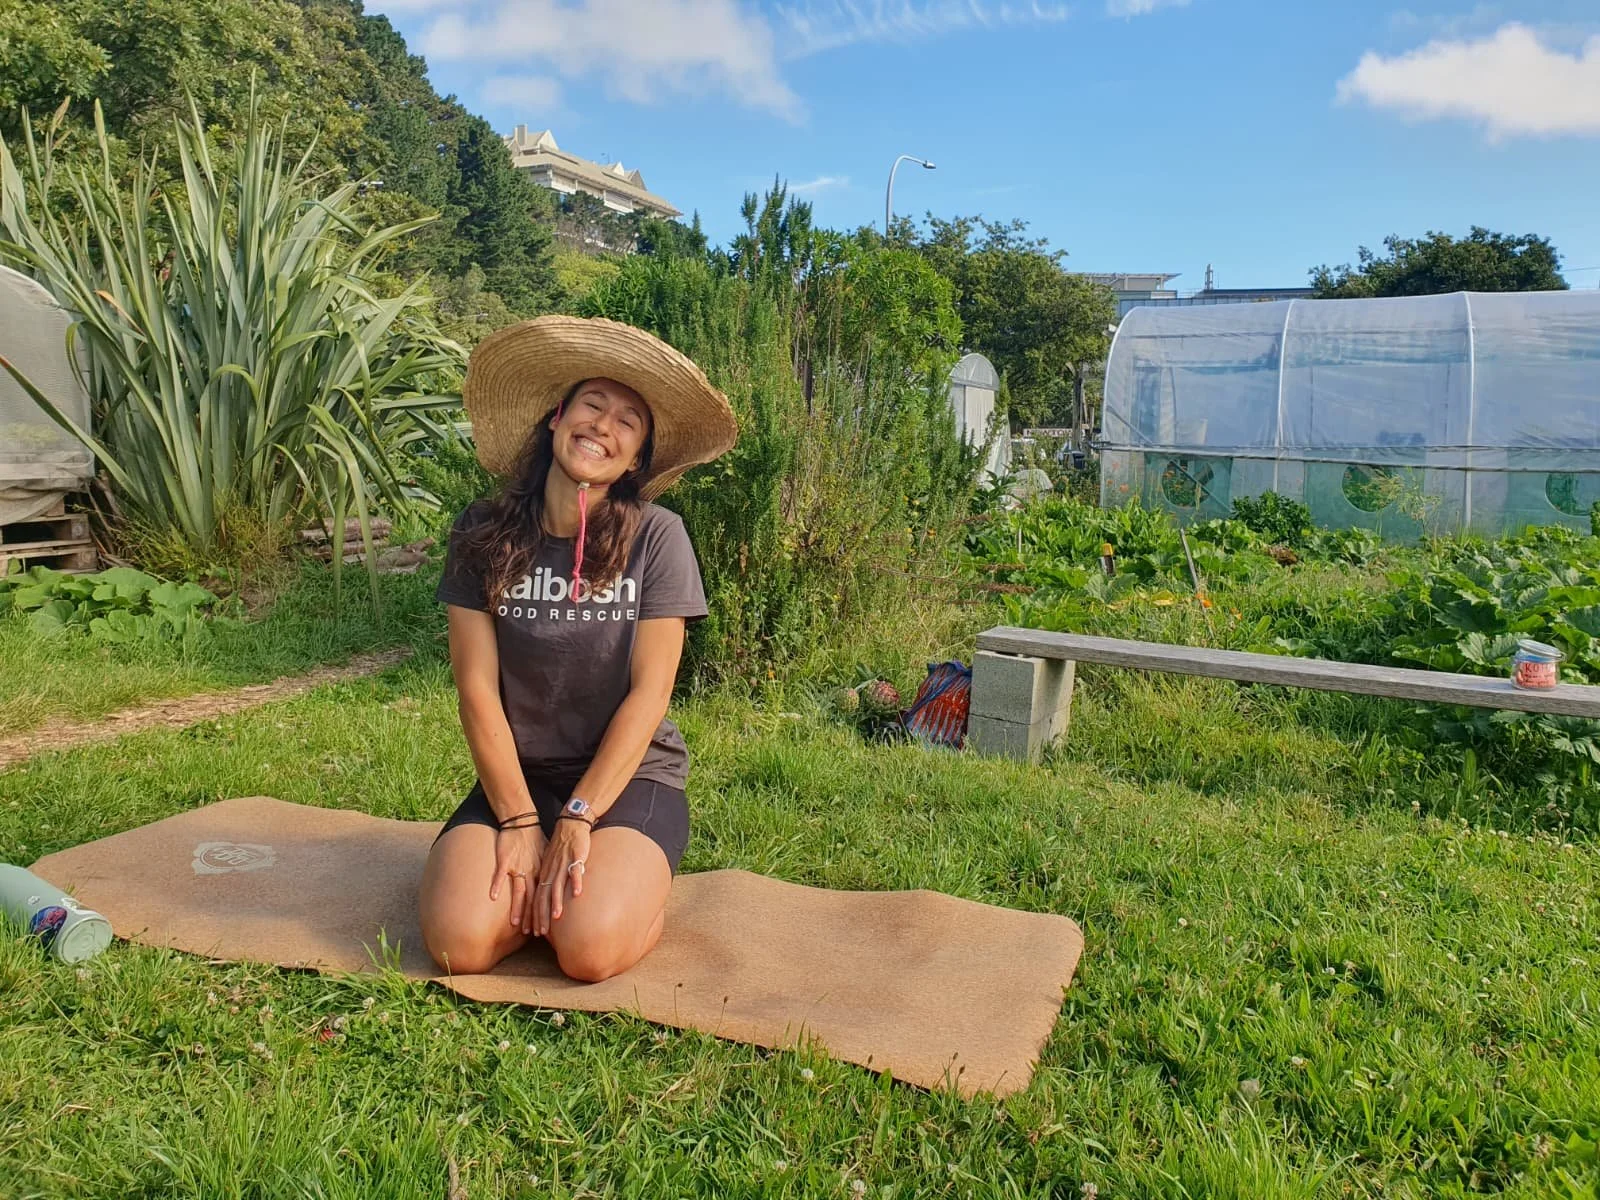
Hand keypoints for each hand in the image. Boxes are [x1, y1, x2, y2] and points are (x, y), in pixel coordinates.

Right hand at [491, 825, 545, 935]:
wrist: (523, 821)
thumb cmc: (534, 838)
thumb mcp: (546, 856)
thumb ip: (547, 871)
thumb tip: (554, 884)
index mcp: (540, 873)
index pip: (542, 898)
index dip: (543, 914)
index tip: (543, 930)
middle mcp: (531, 872)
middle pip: (533, 899)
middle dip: (534, 917)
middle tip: (534, 933)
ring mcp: (518, 867)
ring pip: (519, 891)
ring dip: (518, 907)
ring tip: (516, 923)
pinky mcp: (506, 860)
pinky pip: (501, 874)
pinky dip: (497, 885)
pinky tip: (494, 897)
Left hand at [534, 819, 591, 936]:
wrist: (569, 825)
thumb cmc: (562, 846)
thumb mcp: (551, 864)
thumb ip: (550, 879)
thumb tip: (549, 898)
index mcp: (544, 874)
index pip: (537, 898)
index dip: (535, 916)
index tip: (535, 932)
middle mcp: (551, 871)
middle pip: (543, 896)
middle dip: (541, 915)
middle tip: (541, 932)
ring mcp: (562, 865)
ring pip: (557, 885)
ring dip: (556, 902)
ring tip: (556, 917)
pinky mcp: (575, 857)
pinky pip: (575, 871)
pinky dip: (576, 882)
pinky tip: (578, 893)